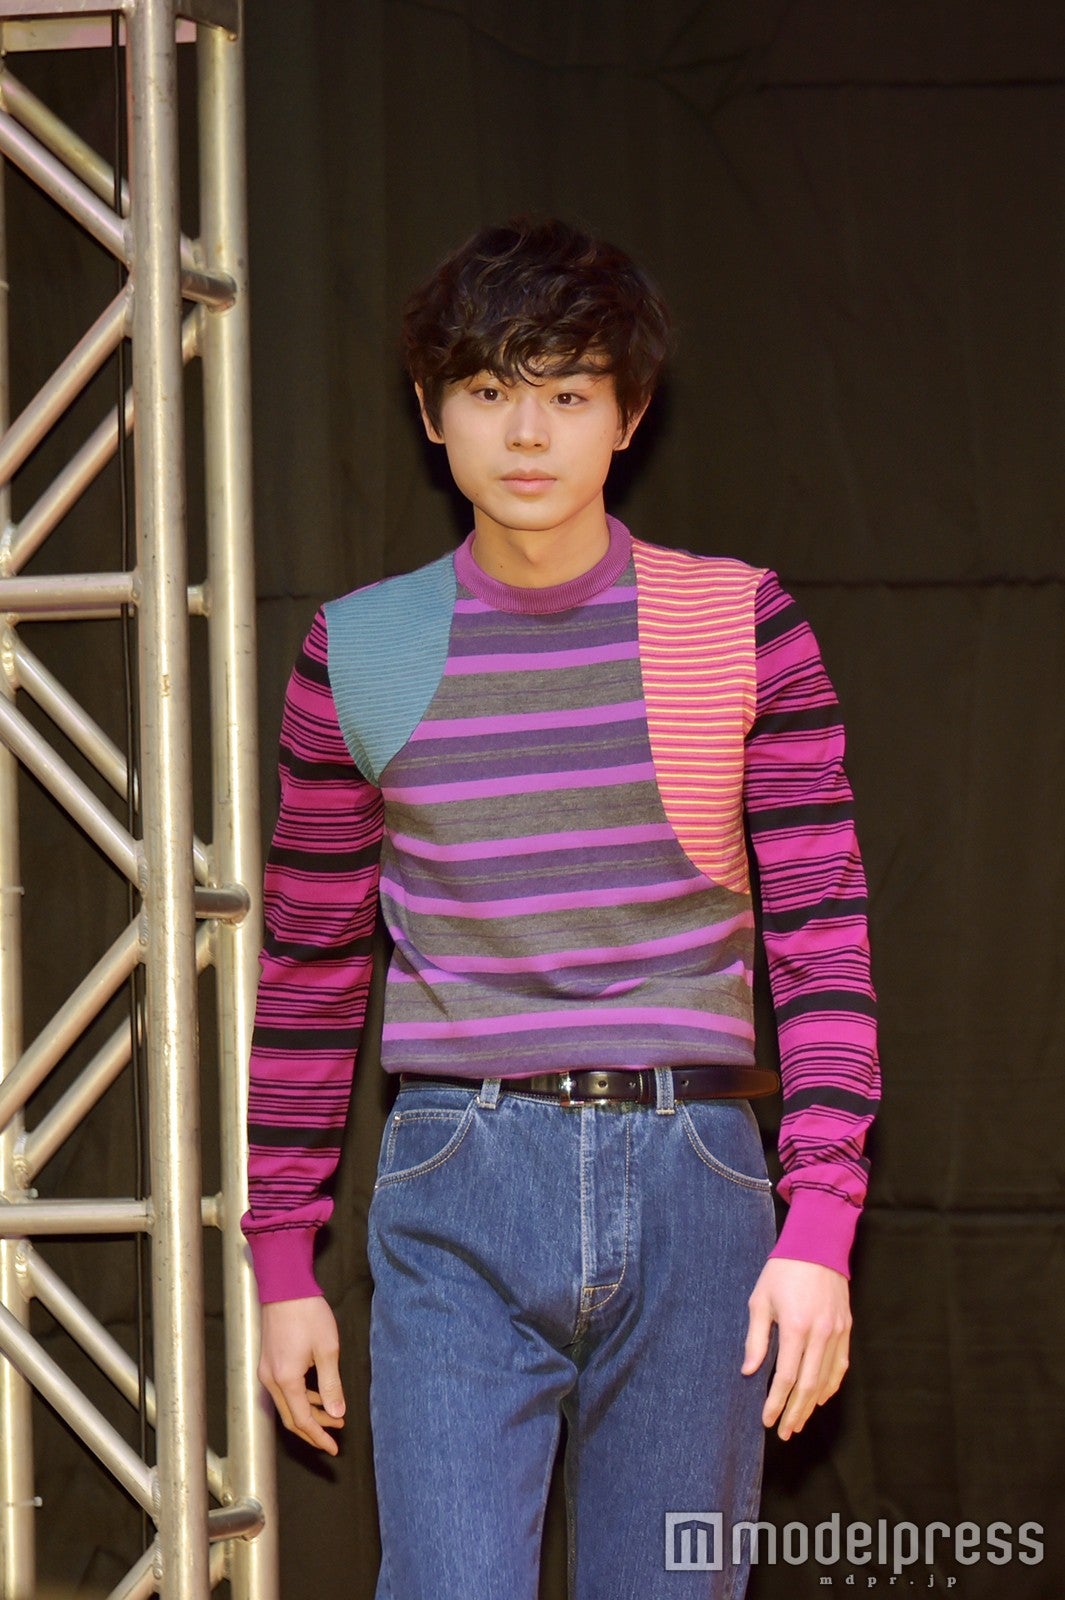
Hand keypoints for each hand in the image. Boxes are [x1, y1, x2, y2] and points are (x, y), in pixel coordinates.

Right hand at [258, 1295, 345, 1455]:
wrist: (285, 1287)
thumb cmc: (308, 1314)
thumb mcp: (327, 1350)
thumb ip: (331, 1385)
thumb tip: (336, 1412)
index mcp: (286, 1380)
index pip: (302, 1420)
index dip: (318, 1436)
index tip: (334, 1447)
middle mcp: (270, 1380)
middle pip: (290, 1418)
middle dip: (314, 1429)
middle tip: (335, 1434)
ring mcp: (266, 1371)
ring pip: (287, 1404)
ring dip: (309, 1413)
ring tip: (333, 1414)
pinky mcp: (268, 1362)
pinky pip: (284, 1390)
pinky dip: (301, 1398)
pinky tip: (317, 1395)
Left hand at [741, 1258, 851, 1439]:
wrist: (818, 1244)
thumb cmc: (783, 1271)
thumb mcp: (760, 1300)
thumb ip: (756, 1338)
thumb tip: (749, 1371)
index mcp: (796, 1327)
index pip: (786, 1377)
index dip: (776, 1402)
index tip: (767, 1419)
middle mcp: (820, 1333)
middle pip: (808, 1385)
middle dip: (795, 1412)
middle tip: (784, 1432)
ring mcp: (837, 1332)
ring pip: (826, 1380)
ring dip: (811, 1405)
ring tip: (798, 1422)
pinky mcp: (846, 1328)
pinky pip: (840, 1365)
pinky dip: (830, 1386)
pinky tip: (818, 1398)